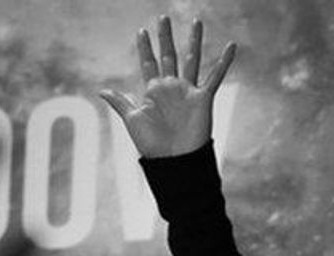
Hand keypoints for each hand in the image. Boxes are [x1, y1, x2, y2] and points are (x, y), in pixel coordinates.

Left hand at [100, 17, 235, 157]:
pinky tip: (231, 46)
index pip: (148, 63)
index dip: (144, 47)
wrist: (173, 160)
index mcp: (153, 91)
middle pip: (168, 55)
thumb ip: (120, 103)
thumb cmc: (151, 144)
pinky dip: (224, 61)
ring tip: (196, 21)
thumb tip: (102, 91)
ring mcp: (187, 91)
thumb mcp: (132, 120)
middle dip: (166, 37)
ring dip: (194, 40)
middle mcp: (171, 87)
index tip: (141, 31)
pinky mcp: (203, 98)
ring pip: (192, 59)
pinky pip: (215, 76)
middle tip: (163, 17)